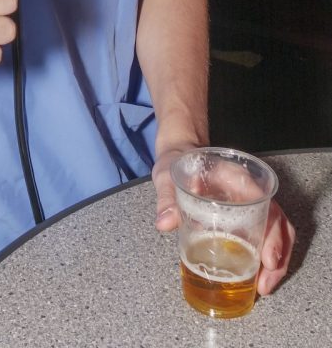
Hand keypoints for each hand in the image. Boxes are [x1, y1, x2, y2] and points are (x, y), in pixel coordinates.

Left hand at [152, 144, 295, 295]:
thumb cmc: (177, 163)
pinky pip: (266, 235)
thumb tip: (165, 223)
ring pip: (278, 230)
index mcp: (233, 176)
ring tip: (264, 286)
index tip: (267, 258)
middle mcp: (249, 189)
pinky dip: (268, 257)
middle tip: (265, 283)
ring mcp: (251, 202)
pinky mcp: (247, 215)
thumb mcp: (167, 176)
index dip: (270, 229)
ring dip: (277, 260)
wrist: (181, 155)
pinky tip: (258, 278)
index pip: (261, 200)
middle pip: (276, 220)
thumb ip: (167, 196)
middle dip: (278, 254)